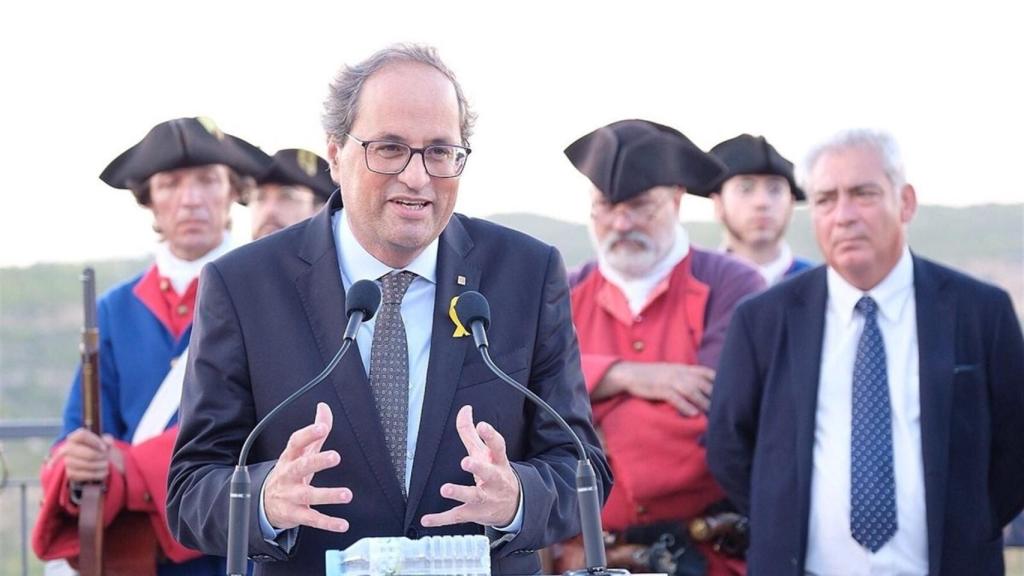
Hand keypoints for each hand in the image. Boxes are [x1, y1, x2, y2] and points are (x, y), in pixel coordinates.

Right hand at [56, 428, 121, 481]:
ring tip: (106, 465)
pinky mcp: (70, 474)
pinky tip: (103, 472)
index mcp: (75, 438)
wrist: (98, 464)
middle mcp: (67, 448)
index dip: (94, 441)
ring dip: (97, 465)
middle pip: (80, 451)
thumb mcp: (105, 442)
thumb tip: (108, 442)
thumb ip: (107, 439)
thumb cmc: (100, 450)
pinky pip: (82, 475)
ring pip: (82, 463)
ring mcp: (67, 461)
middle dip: (96, 455)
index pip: (81, 435)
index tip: (104, 448)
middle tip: (105, 457)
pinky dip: (95, 474)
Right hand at [263, 402, 351, 531]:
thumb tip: (324, 407)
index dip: (308, 434)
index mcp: (290, 457)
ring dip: (327, 495)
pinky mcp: (295, 514)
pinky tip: (342, 524)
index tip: (322, 427)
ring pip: (307, 495)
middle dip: (316, 462)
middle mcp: (289, 476)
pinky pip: (312, 519)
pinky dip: (327, 523)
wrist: (265, 503)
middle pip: (300, 467)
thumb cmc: (289, 472)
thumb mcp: (300, 452)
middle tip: (335, 456)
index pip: (296, 442)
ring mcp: (291, 496)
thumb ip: (316, 431)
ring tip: (346, 494)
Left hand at [420, 405, 519, 528]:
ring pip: (474, 496)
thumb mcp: (485, 452)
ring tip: (446, 489)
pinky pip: (457, 516)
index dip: (490, 436)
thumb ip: (471, 432)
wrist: (512, 505)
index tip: (482, 425)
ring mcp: (485, 498)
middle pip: (489, 473)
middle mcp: (493, 480)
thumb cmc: (495, 473)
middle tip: (466, 462)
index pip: (498, 447)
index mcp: (497, 462)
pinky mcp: (474, 513)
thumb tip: (464, 409)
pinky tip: (427, 519)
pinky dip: (441, 519)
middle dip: (478, 468)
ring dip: (460, 493)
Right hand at [605, 361, 714, 415]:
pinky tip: (693, 414)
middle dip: (715, 396)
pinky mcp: (660, 389)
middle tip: (725, 408)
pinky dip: (685, 406)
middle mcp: (679, 372)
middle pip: (702, 383)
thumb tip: (700, 387)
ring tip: (713, 414)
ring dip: (703, 403)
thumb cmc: (651, 376)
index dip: (719, 382)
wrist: (629, 374)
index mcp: (683, 368)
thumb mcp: (670, 371)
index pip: (706, 373)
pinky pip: (676, 397)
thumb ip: (685, 376)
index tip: (730, 392)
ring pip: (691, 391)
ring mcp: (670, 380)